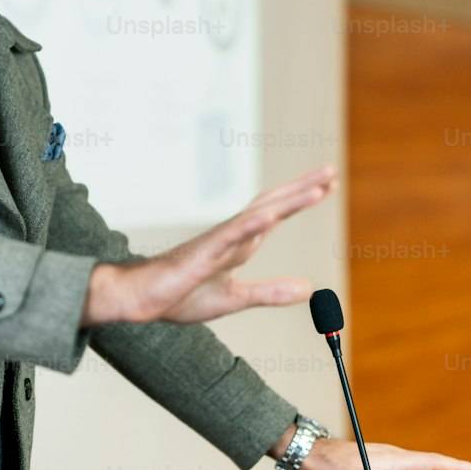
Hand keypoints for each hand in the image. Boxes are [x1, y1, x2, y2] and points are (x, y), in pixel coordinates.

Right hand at [80, 163, 337, 328]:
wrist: (139, 299)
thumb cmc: (180, 294)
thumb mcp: (235, 298)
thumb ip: (271, 292)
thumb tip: (308, 288)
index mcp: (240, 244)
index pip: (276, 215)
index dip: (301, 199)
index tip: (327, 185)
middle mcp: (232, 235)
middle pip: (273, 205)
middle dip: (303, 188)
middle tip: (331, 170)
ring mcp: (217, 241)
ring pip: (259, 215)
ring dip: (289, 201)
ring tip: (317, 187)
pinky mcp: (201, 253)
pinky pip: (229, 236)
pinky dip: (251, 225)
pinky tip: (271, 217)